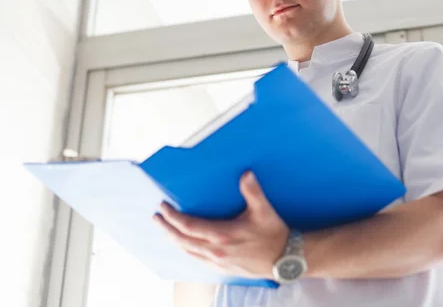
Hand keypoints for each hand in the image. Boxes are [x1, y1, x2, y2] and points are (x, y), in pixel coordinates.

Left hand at [154, 171, 288, 279]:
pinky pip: (197, 259)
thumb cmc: (274, 235)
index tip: (163, 207)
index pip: (188, 226)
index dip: (173, 217)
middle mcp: (216, 250)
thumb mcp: (264, 211)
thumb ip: (253, 191)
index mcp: (222, 235)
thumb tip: (246, 174)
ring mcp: (218, 261)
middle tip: (157, 217)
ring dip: (174, 240)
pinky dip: (186, 250)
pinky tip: (185, 245)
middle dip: (167, 228)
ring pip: (188, 251)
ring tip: (166, 229)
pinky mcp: (222, 267)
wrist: (285, 260)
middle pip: (182, 240)